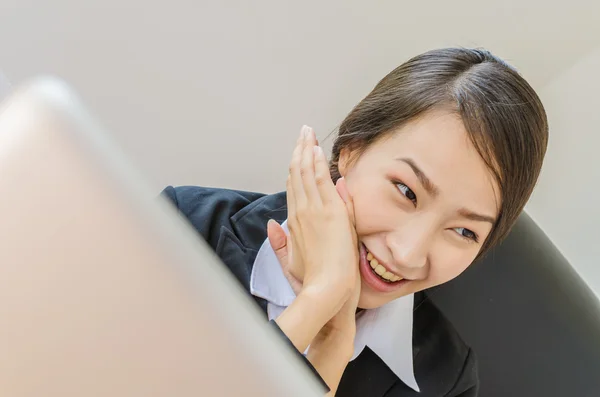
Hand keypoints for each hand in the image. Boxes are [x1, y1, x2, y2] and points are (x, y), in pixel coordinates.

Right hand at [274, 125, 358, 319]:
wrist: (326, 290)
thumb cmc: (312, 281)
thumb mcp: (290, 261)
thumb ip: (280, 242)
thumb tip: (272, 224)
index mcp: (293, 224)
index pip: (293, 189)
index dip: (294, 169)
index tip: (298, 154)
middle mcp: (300, 213)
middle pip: (296, 175)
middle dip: (298, 152)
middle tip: (302, 134)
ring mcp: (314, 210)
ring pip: (306, 173)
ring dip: (306, 151)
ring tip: (307, 133)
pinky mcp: (330, 212)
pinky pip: (320, 180)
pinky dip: (317, 163)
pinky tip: (316, 148)